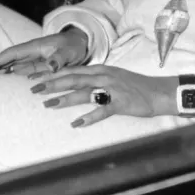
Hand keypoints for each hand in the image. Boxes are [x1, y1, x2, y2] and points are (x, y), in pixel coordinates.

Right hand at [0, 29, 88, 75]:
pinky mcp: (29, 67)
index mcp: (33, 48)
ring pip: (3, 66)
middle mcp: (26, 53)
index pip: (11, 54)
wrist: (79, 43)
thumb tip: (51, 65)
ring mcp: (26, 60)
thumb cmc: (74, 47)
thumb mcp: (70, 53)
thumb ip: (60, 59)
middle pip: (1, 59)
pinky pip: (11, 72)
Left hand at [29, 65, 173, 126]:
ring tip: (48, 104)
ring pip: (84, 93)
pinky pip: (102, 110)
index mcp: (101, 70)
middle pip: (73, 79)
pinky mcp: (121, 103)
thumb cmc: (135, 87)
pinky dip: (89, 117)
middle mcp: (104, 76)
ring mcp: (112, 89)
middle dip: (52, 84)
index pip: (72, 70)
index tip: (37, 78)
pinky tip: (76, 124)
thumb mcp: (113, 78)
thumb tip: (76, 84)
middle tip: (34, 89)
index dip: (54, 74)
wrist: (159, 92)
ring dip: (65, 99)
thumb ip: (95, 79)